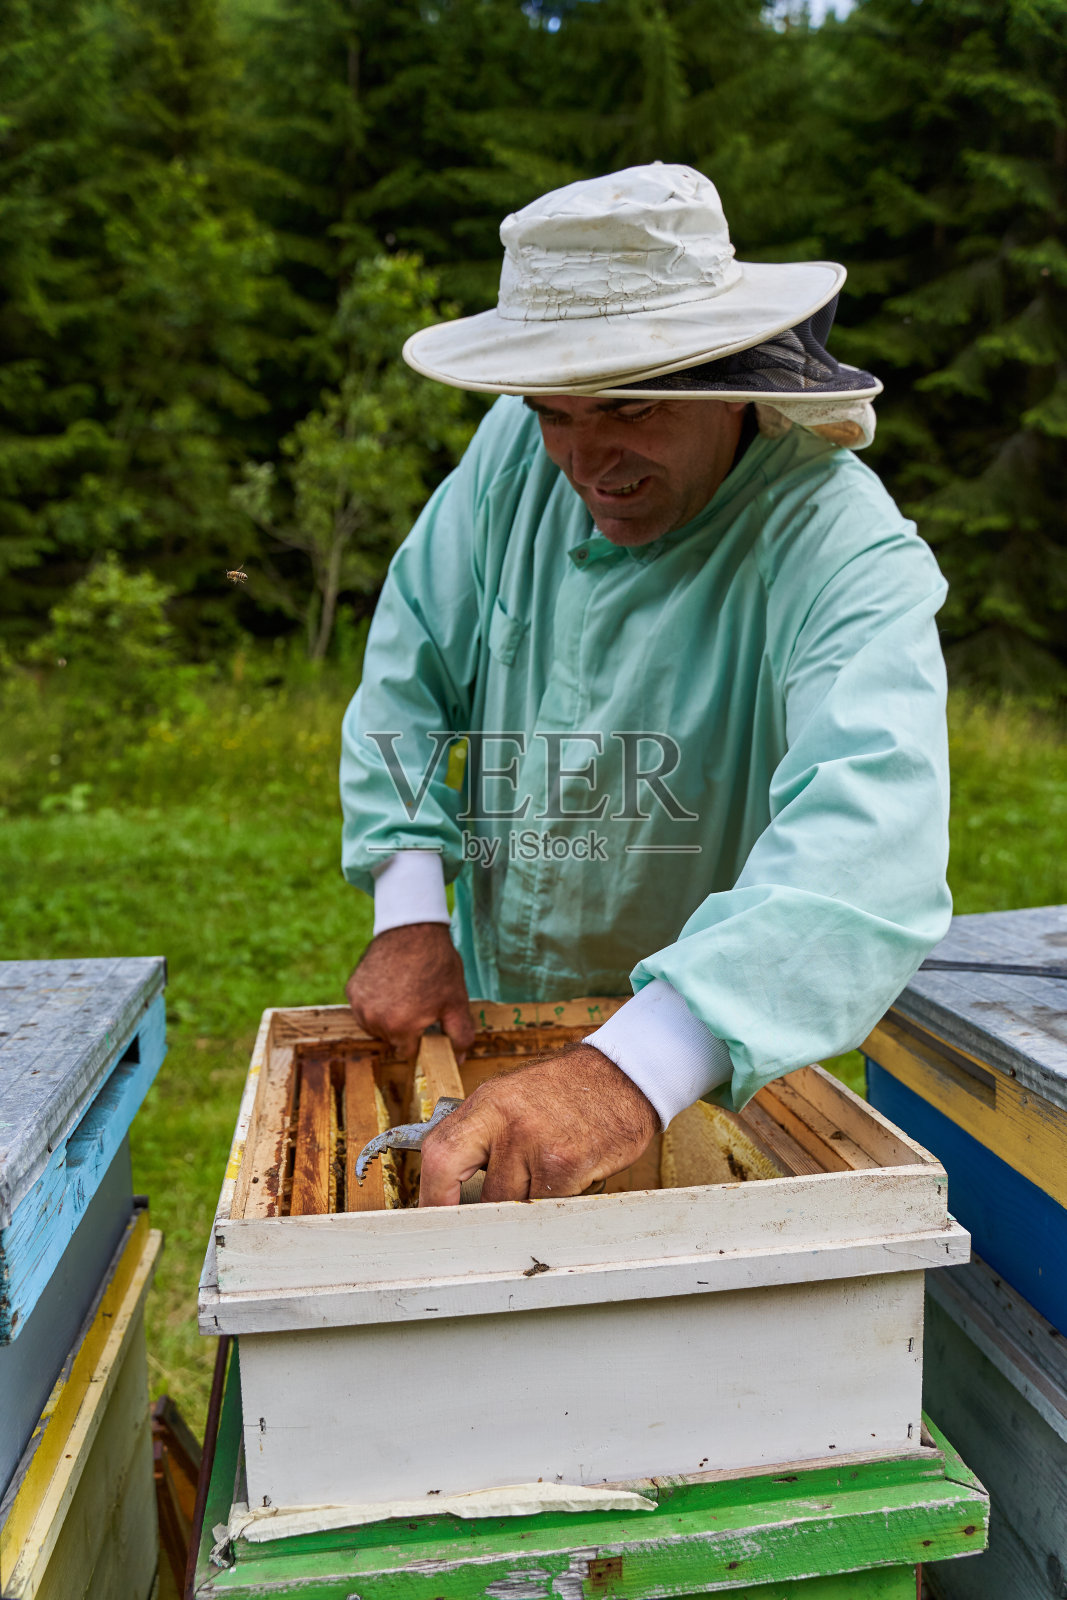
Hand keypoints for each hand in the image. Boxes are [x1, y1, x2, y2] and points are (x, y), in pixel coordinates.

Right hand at [345, 923, 475, 1059]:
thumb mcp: (456, 1002)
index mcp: (400, 1027)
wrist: (413, 928)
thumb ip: (459, 1035)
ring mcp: (360, 1004)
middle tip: (418, 1003)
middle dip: (404, 1028)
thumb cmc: (437, 965)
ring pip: (374, 1025)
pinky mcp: (352, 989)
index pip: (408, 1052)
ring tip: (404, 994)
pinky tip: (389, 985)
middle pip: (391, 1039)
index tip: (426, 1024)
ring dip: (386, 1017)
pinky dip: (374, 1001)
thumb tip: (460, 1060)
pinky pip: (363, 1007)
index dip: (420, 1040)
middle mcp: (374, 1019)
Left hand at [418, 1042, 657, 1205]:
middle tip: (482, 1227)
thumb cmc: (566, 1089)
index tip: (432, 1216)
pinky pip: (548, 1205)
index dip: (432, 1195)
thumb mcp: (510, 1096)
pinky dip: (556, 1200)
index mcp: (488, 1104)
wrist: (623, 1074)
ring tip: (544, 1175)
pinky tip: (569, 1173)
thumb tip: (449, 1182)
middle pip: (478, 1194)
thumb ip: (481, 1134)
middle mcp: (508, 1122)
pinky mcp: (567, 1165)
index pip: (439, 1156)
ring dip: (526, 1203)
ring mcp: (538, 1145)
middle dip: (480, 1215)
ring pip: (514, 1205)